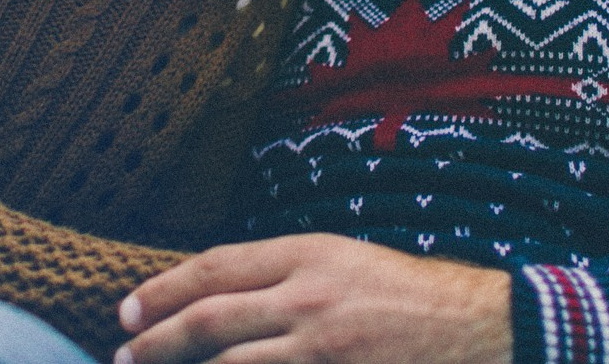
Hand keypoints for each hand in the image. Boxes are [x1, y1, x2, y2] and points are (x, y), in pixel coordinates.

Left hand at [115, 234, 509, 363]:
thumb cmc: (415, 296)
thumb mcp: (348, 263)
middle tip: (123, 355)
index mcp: (311, 254)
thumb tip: (222, 295)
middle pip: (211, 319)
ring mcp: (324, 349)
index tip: (128, 309)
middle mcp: (311, 297)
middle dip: (157, 339)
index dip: (164, 289)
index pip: (217, 267)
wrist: (485, 328)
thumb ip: (289, 276)